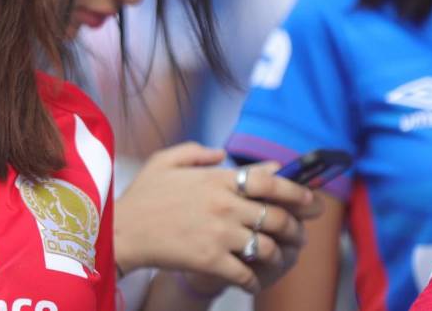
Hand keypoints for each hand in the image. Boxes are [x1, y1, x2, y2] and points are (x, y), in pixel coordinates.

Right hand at [112, 143, 322, 293]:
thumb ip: (195, 152)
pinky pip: (248, 273)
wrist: (120, 232)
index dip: (299, 192)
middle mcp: (224, 205)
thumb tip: (222, 153)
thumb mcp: (163, 162)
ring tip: (275, 258)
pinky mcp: (210, 261)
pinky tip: (250, 279)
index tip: (311, 202)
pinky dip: (254, 279)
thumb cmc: (140, 198)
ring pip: (270, 247)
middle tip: (298, 235)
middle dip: (296, 228)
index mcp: (216, 179)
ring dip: (278, 255)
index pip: (272, 182)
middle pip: (279, 217)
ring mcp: (219, 234)